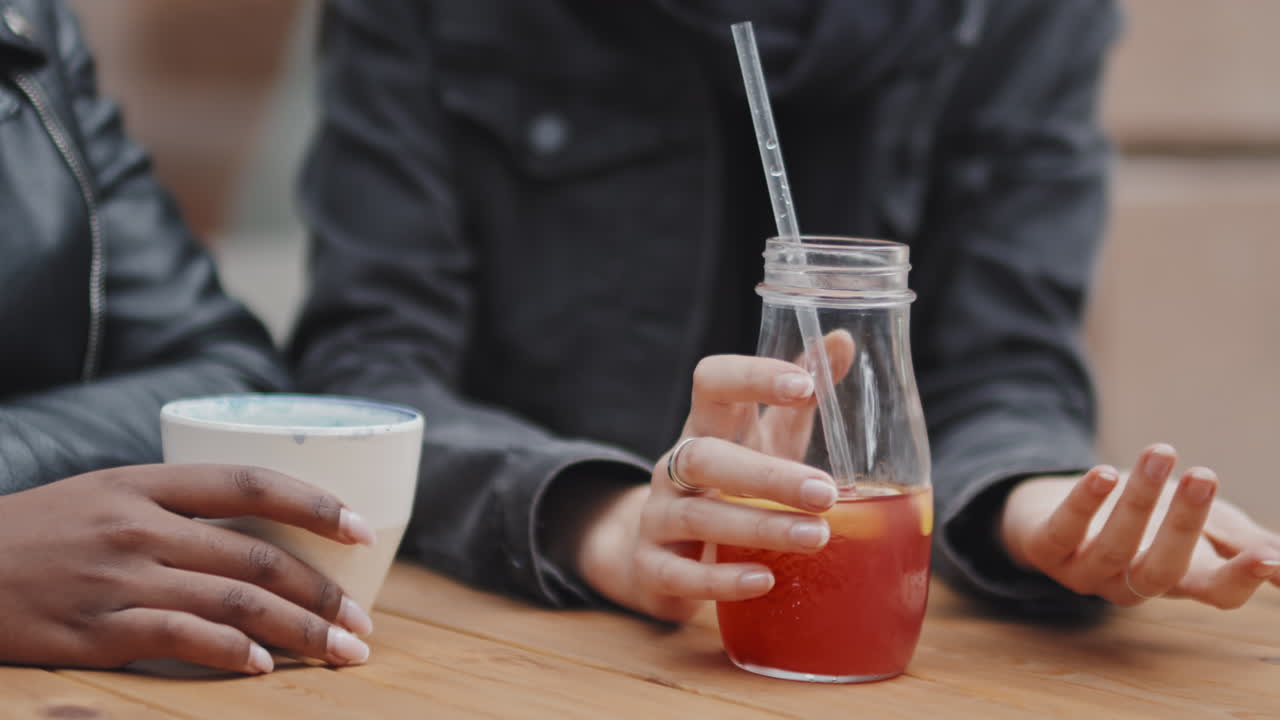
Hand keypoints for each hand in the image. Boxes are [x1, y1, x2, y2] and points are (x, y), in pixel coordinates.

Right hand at [0, 464, 377, 673]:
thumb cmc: (41, 534)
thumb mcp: (107, 494)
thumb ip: (179, 506)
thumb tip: (267, 526)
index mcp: (147, 483)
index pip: (253, 482)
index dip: (318, 504)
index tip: (366, 531)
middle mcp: (139, 525)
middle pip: (257, 554)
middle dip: (324, 593)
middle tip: (363, 623)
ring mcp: (117, 577)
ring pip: (234, 600)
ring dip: (299, 631)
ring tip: (341, 652)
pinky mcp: (95, 629)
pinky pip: (181, 638)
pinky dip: (231, 652)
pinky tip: (265, 666)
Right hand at [575, 334, 855, 622]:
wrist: (660, 554)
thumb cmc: (728, 488)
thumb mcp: (761, 440)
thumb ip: (797, 402)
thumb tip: (843, 341)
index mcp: (705, 427)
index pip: (712, 382)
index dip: (752, 377)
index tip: (805, 386)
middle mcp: (674, 468)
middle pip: (705, 458)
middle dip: (767, 475)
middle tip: (826, 492)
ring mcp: (658, 517)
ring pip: (699, 517)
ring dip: (758, 527)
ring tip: (817, 537)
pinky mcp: (652, 567)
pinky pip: (679, 575)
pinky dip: (721, 580)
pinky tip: (765, 580)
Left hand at [1000, 443, 1279, 607]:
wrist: (1059, 509)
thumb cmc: (1145, 520)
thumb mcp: (1199, 528)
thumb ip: (1246, 544)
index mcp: (1179, 580)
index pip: (1216, 594)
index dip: (1240, 580)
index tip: (1266, 558)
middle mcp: (1132, 583)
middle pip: (1162, 570)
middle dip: (1184, 524)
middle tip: (1205, 475)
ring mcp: (1085, 571)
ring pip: (1113, 546)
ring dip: (1137, 500)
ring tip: (1160, 453)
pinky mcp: (1044, 549)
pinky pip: (1062, 531)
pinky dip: (1083, 502)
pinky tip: (1103, 473)